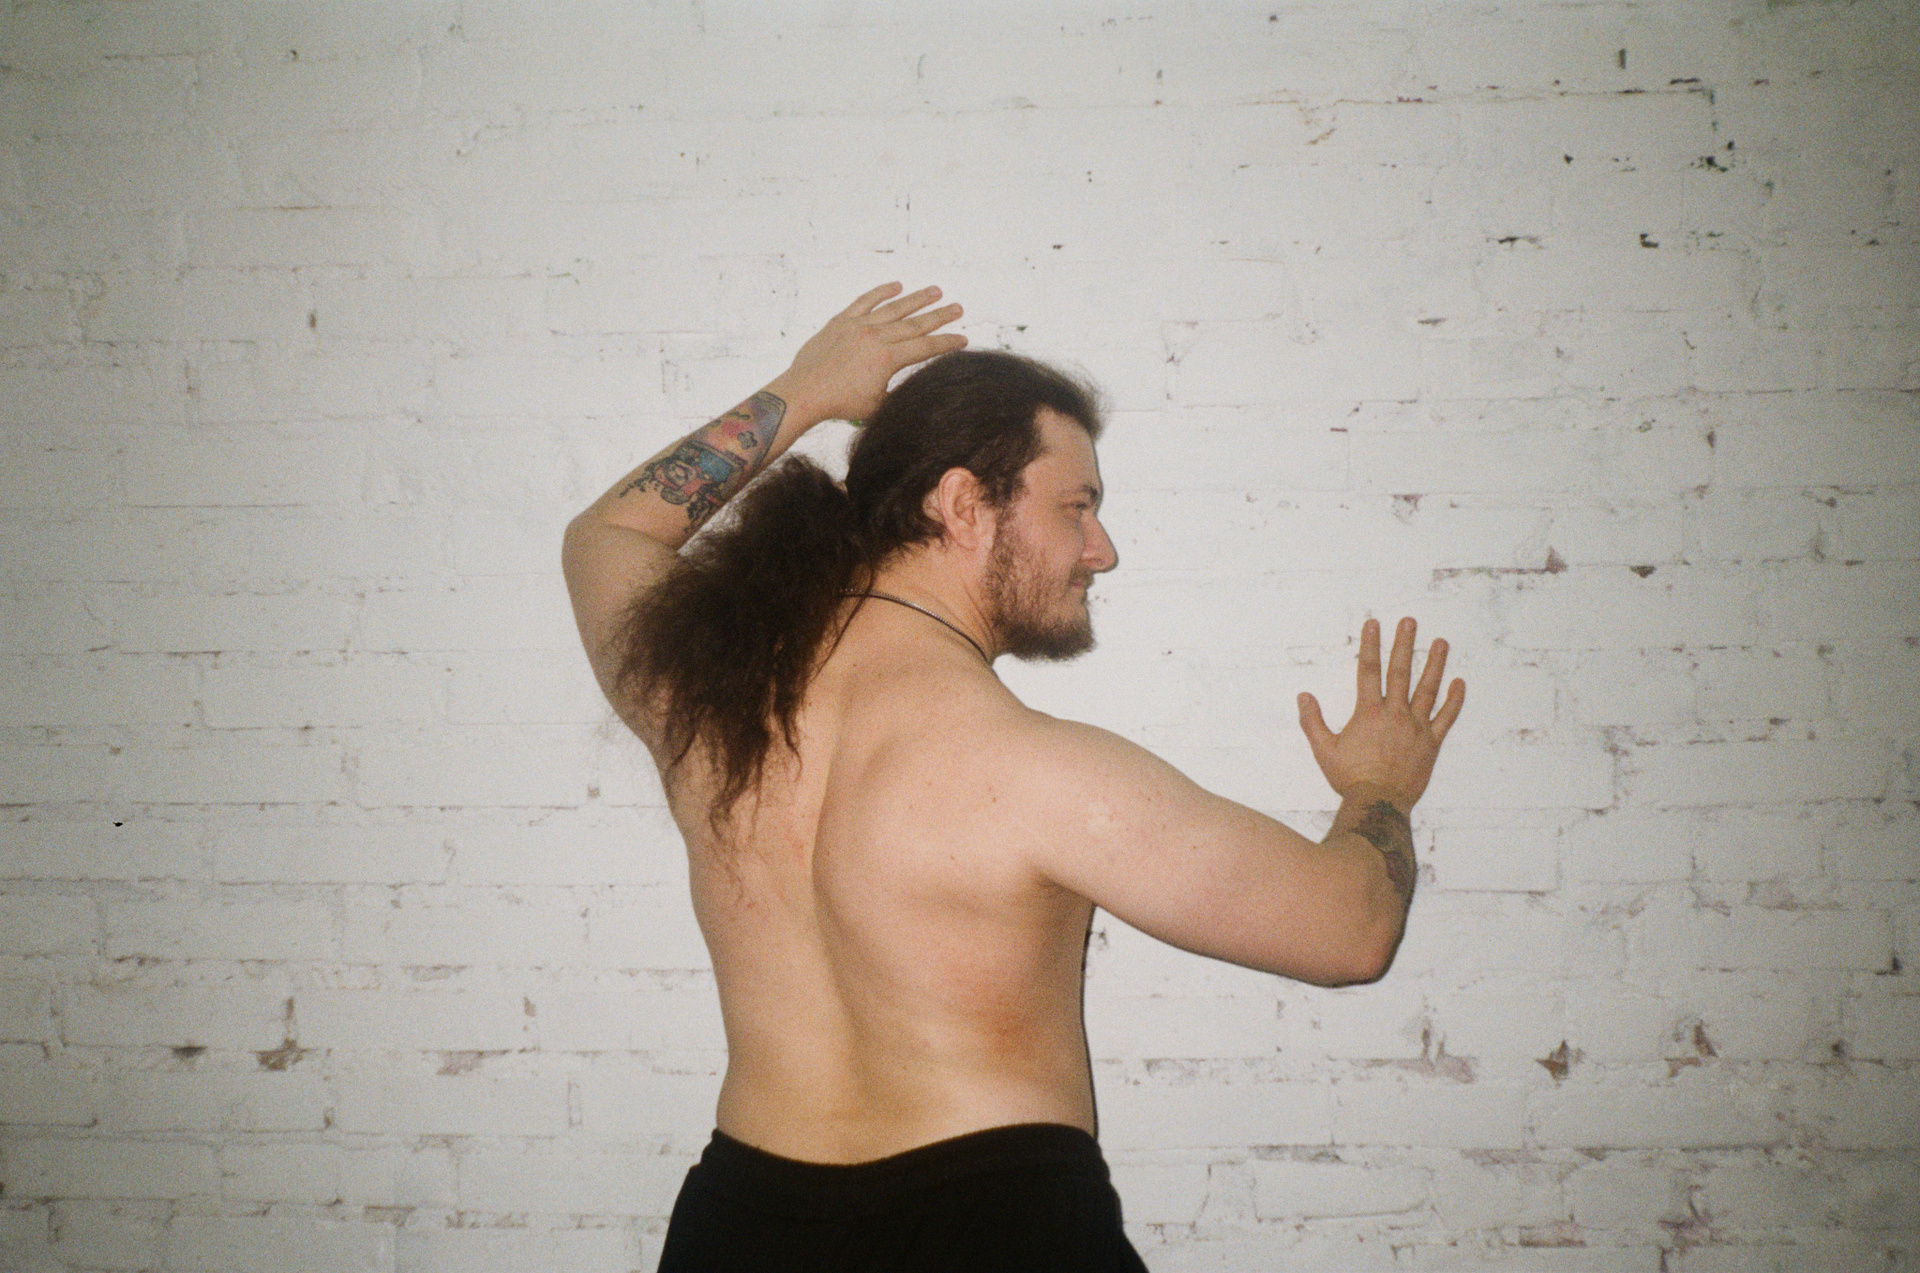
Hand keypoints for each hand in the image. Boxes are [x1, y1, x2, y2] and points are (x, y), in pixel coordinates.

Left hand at [769, 283, 966, 424]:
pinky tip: (897, 286)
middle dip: (939, 316)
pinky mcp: (842, 321)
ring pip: (894, 308)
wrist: (805, 393)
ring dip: (917, 299)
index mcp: (887, 359)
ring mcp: (858, 325)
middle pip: (915, 324)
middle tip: (957, 308)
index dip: (946, 342)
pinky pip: (865, 301)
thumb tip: (914, 385)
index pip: (925, 347)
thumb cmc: (839, 404)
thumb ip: (897, 389)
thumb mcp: (878, 404)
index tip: (962, 339)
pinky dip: (881, 292)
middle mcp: (876, 337)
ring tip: (936, 291)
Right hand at [1298, 617, 1464, 810]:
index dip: (1371, 645)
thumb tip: (1304, 696)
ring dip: (1435, 663)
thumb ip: (1313, 721)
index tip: (1374, 624)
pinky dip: (1454, 700)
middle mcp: (1395, 714)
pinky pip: (1446, 718)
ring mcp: (1416, 727)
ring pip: (1428, 689)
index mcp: (1369, 713)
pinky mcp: (1431, 743)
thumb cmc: (1350, 778)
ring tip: (1441, 642)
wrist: (1379, 803)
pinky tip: (1459, 682)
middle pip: (1400, 672)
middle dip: (1404, 644)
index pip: (1369, 671)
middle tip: (1410, 621)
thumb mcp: (1324, 750)